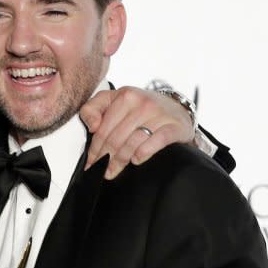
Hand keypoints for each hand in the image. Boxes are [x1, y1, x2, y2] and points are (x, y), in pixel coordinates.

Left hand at [79, 86, 194, 179]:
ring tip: (114, 170)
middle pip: (117, 138)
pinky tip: (136, 160)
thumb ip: (92, 108)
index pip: (104, 129)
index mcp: (125, 96)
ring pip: (133, 142)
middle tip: (102, 171)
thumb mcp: (113, 100)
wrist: (176, 106)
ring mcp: (159, 114)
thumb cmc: (140, 107)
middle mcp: (142, 103)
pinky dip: (144, 152)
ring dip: (121, 160)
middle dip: (106, 158)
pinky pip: (157, 141)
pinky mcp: (175, 126)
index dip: (95, 149)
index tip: (90, 162)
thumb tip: (92, 126)